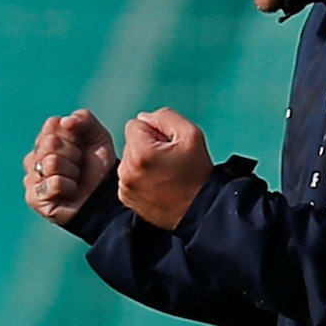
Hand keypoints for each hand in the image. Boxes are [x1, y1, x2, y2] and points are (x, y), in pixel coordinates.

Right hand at [23, 108, 116, 224]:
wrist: (104, 196)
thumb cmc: (98, 167)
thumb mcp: (98, 137)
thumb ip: (84, 119)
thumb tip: (64, 121)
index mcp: (46, 139)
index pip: (52, 124)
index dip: (74, 135)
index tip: (82, 147)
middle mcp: (34, 157)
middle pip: (51, 142)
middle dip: (74, 154)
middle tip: (79, 165)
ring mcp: (31, 177)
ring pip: (52, 162)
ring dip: (73, 171)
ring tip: (75, 179)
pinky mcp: (33, 197)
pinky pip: (54, 182)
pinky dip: (70, 186)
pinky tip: (71, 192)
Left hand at [118, 107, 213, 229]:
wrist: (200, 208)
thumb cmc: (197, 172)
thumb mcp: (190, 133)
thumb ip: (164, 116)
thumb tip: (144, 118)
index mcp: (141, 152)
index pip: (135, 124)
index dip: (155, 130)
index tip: (168, 145)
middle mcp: (127, 170)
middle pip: (131, 142)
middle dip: (147, 145)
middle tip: (169, 160)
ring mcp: (125, 186)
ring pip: (129, 159)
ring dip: (143, 161)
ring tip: (165, 172)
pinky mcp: (126, 198)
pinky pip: (128, 176)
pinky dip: (140, 176)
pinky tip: (158, 183)